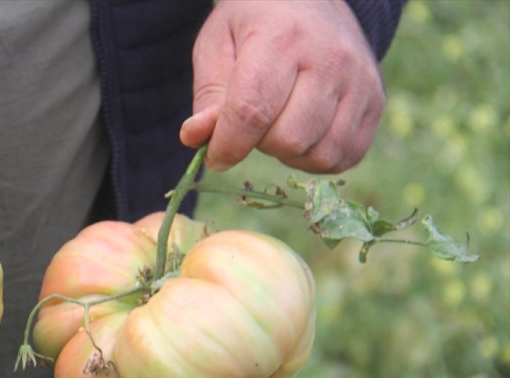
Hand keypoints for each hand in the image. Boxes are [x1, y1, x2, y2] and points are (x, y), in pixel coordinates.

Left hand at [180, 0, 384, 173]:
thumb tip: (196, 138)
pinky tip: (304, 133)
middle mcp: (330, 58)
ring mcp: (360, 80)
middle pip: (287, 139)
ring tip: (280, 125)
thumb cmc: (254, 25)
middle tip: (255, 122)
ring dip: (289, 154)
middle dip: (260, 144)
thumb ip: (208, 97)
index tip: (215, 155)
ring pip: (319, 154)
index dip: (227, 145)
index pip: (252, 112)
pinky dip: (317, 158)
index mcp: (283, 38)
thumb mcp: (217, 46)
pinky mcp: (376, 100)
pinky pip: (344, 157)